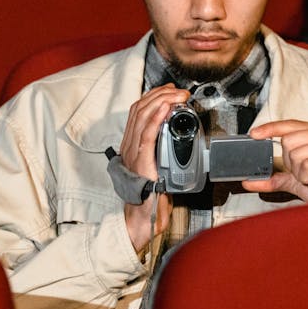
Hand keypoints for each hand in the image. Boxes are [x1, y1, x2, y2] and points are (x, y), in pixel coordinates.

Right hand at [120, 84, 189, 251]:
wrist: (142, 217)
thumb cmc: (152, 195)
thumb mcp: (156, 166)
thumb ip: (161, 151)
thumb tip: (178, 139)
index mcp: (131, 144)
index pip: (138, 111)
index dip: (154, 97)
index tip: (170, 91)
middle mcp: (128, 145)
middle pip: (140, 109)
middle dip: (161, 95)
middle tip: (178, 92)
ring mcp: (132, 152)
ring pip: (142, 117)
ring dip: (162, 102)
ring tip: (177, 96)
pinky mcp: (141, 161)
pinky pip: (147, 134)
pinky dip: (156, 118)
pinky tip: (166, 109)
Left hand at [243, 120, 307, 201]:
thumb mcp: (296, 182)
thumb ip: (275, 179)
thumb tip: (248, 181)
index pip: (290, 124)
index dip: (271, 128)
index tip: (254, 134)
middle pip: (289, 140)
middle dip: (291, 164)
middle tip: (307, 174)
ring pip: (297, 153)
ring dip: (300, 173)